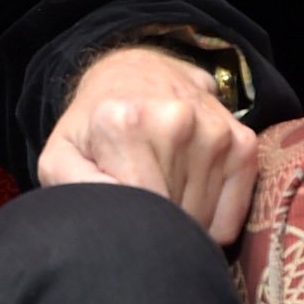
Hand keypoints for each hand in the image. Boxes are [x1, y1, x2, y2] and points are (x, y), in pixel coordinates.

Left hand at [38, 44, 257, 245]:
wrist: (133, 74)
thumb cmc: (93, 127)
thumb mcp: (61, 155)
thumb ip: (71, 188)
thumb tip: (112, 222)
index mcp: (125, 124)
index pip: (143, 210)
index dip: (132, 229)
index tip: (122, 219)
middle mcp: (177, 121)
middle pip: (174, 219)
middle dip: (156, 225)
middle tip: (137, 197)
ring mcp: (215, 131)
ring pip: (203, 223)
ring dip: (181, 221)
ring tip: (158, 187)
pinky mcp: (243, 142)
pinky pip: (231, 219)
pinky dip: (210, 220)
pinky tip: (187, 190)